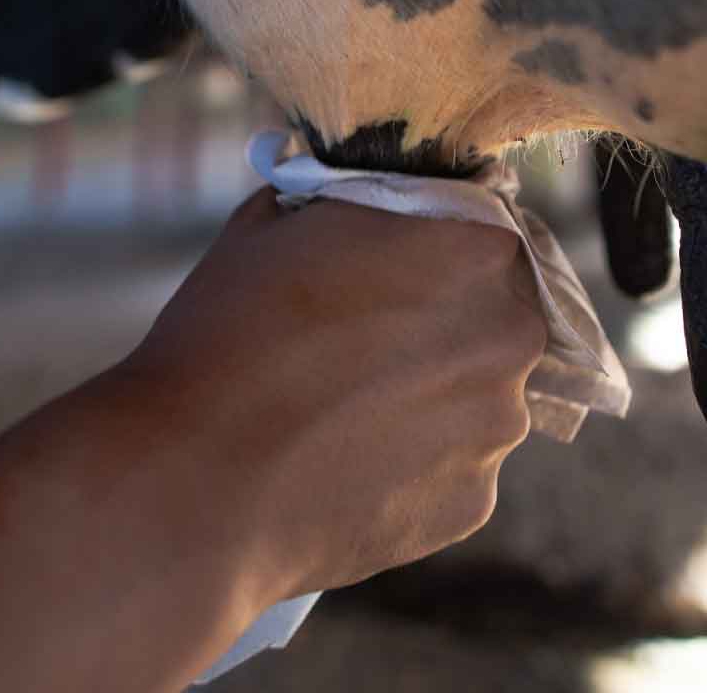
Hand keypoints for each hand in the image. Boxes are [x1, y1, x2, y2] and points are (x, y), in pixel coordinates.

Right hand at [125, 188, 546, 611]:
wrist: (194, 486)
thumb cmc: (229, 335)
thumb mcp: (272, 225)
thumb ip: (334, 202)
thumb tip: (336, 201)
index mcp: (477, 248)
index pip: (484, 231)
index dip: (434, 245)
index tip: (392, 266)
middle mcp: (512, 335)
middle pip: (491, 314)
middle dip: (440, 321)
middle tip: (362, 339)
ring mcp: (499, 426)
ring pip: (476, 395)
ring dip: (428, 395)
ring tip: (342, 412)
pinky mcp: (475, 504)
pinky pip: (454, 467)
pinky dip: (414, 464)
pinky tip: (346, 463)